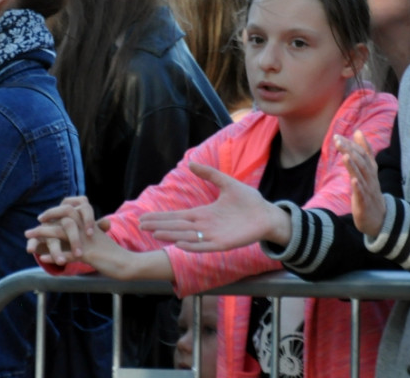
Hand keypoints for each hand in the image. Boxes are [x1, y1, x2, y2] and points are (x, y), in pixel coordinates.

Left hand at [25, 196, 172, 280]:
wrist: (127, 263)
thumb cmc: (112, 253)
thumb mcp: (97, 239)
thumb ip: (85, 233)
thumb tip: (72, 233)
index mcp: (87, 224)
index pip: (69, 209)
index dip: (53, 211)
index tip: (42, 217)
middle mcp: (86, 230)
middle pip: (63, 217)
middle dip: (44, 222)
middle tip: (29, 230)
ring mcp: (86, 241)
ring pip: (62, 234)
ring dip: (43, 237)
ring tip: (29, 244)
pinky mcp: (88, 255)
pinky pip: (67, 254)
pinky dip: (54, 255)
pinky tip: (43, 258)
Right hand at [138, 161, 291, 250]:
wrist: (268, 214)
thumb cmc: (248, 201)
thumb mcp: (226, 183)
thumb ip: (209, 174)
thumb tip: (190, 163)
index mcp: (203, 213)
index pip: (177, 216)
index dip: (161, 217)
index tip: (144, 218)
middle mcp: (204, 226)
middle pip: (177, 226)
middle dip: (159, 226)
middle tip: (141, 226)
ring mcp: (213, 236)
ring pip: (187, 236)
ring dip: (171, 236)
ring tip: (155, 234)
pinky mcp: (224, 244)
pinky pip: (204, 246)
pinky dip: (192, 245)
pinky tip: (180, 244)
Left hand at [335, 131, 385, 235]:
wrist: (379, 218)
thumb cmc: (370, 190)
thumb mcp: (368, 169)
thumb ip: (364, 151)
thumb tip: (358, 131)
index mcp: (370, 170)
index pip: (363, 154)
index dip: (351, 145)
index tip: (338, 136)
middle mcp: (370, 178)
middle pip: (361, 162)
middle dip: (350, 151)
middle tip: (337, 140)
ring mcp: (368, 190)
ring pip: (361, 176)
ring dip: (353, 166)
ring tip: (345, 155)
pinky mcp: (364, 203)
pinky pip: (362, 194)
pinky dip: (358, 187)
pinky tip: (353, 180)